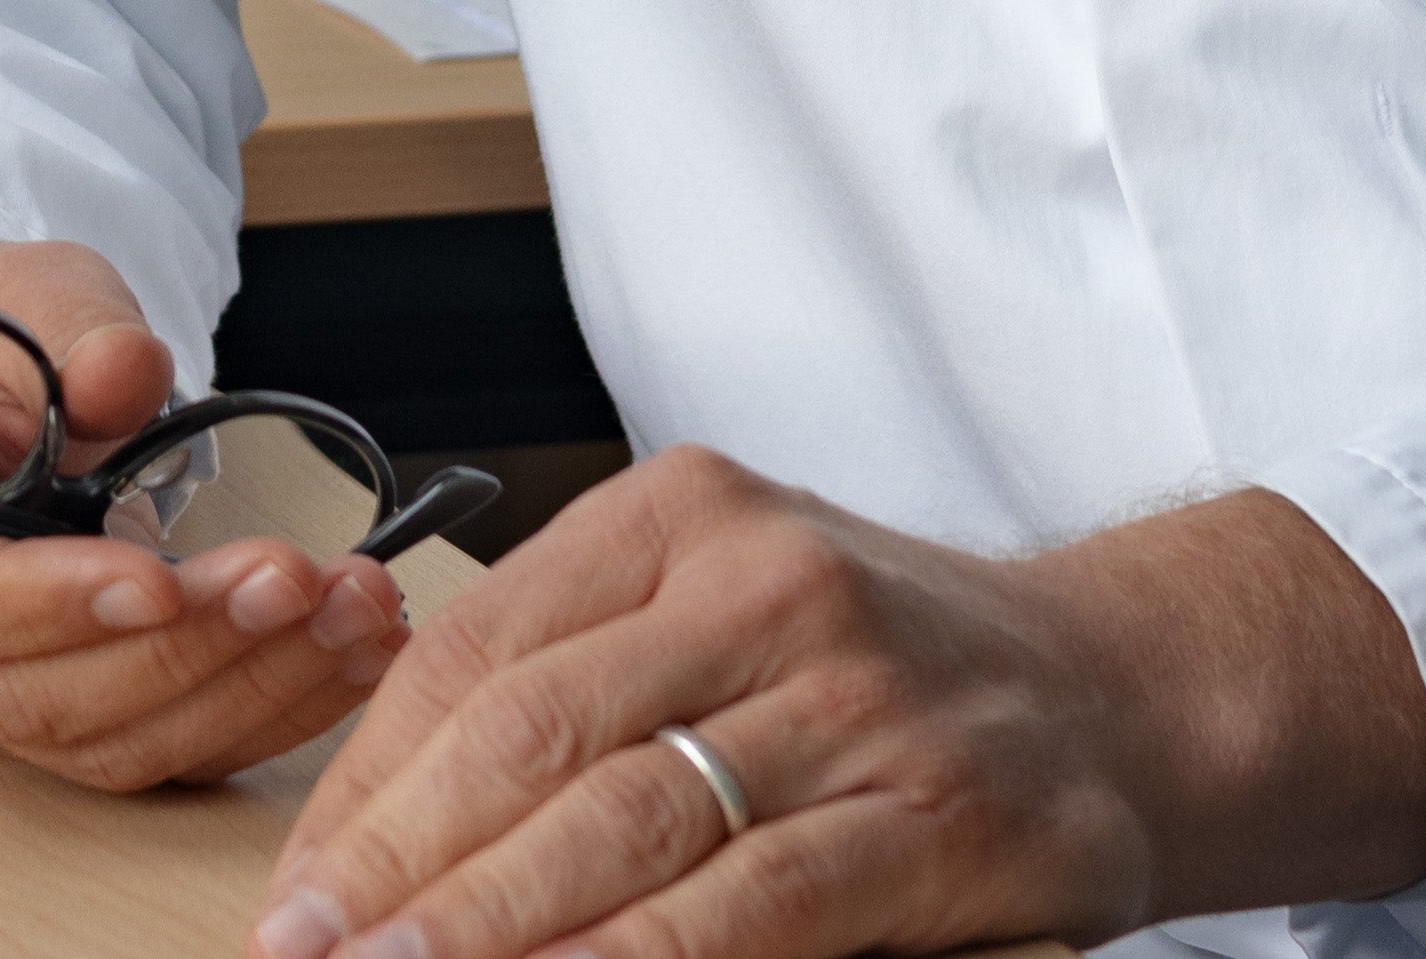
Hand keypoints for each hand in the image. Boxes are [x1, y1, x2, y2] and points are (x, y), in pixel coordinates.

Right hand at [0, 232, 417, 787]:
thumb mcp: (13, 287)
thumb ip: (68, 324)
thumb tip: (126, 373)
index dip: (46, 604)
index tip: (157, 577)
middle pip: (32, 692)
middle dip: (183, 645)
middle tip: (299, 579)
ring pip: (103, 739)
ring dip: (244, 684)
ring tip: (351, 612)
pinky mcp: (50, 714)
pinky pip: (151, 746)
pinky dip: (260, 709)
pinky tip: (347, 655)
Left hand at [252, 449, 1425, 958]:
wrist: (1130, 689)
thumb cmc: (891, 664)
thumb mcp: (727, 606)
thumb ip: (580, 671)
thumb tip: (385, 812)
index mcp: (687, 512)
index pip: (478, 647)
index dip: (366, 783)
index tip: (295, 891)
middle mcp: (769, 582)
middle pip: (532, 733)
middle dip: (399, 866)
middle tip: (306, 958)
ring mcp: (858, 699)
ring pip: (630, 818)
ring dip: (489, 924)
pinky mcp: (936, 818)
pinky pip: (757, 901)